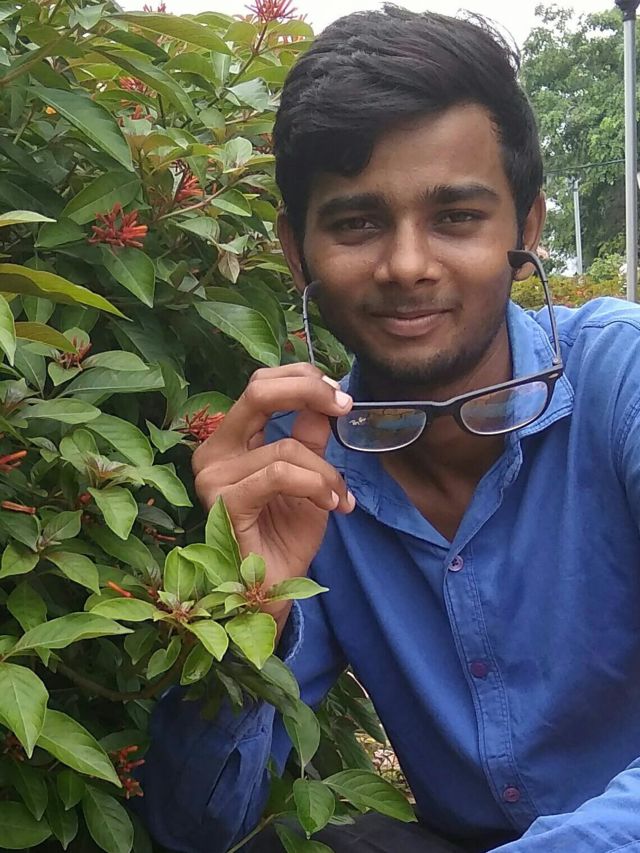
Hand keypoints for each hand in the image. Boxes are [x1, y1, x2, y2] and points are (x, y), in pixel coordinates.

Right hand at [192, 363, 354, 627]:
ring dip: (327, 472)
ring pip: (285, 447)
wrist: (273, 589)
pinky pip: (280, 475)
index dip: (302, 379)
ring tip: (340, 496)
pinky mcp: (224, 501)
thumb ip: (310, 436)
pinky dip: (316, 485)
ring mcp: (213, 476)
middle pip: (259, 391)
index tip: (340, 396)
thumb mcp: (309, 474)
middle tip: (345, 408)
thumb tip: (327, 398)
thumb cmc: (285, 535)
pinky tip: (332, 505)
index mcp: (230, 440)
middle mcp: (213, 452)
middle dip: (310, 392)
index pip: (260, 385)